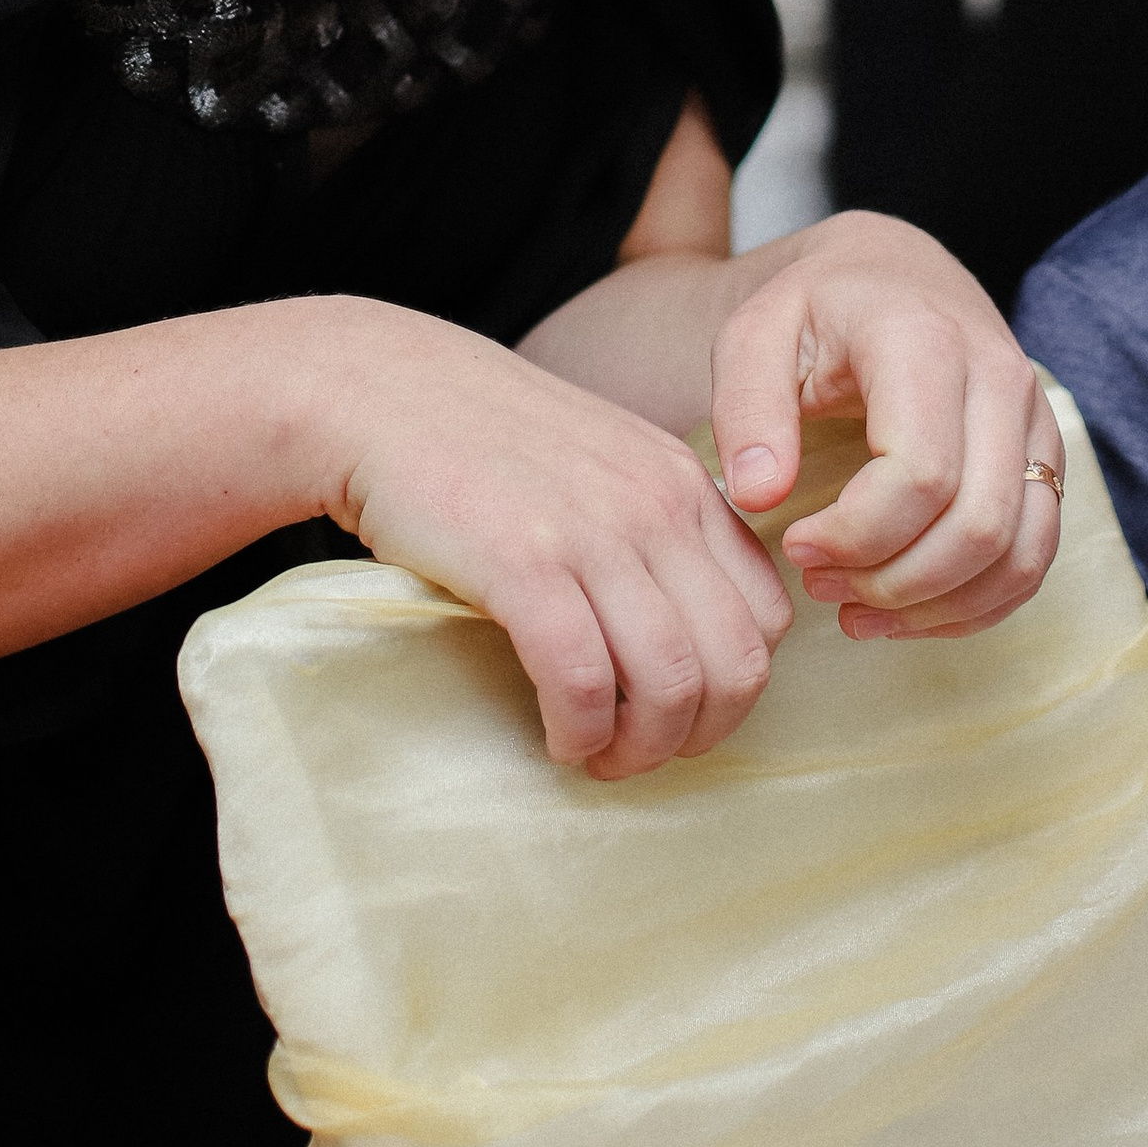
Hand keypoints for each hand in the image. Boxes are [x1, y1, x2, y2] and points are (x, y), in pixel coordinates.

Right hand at [325, 307, 796, 781]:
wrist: (379, 392)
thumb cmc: (482, 437)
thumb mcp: (600, 459)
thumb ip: (654, 522)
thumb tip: (686, 623)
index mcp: (683, 482)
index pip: (769, 616)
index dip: (735, 687)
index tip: (684, 713)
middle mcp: (656, 506)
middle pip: (737, 663)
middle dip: (700, 734)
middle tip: (642, 752)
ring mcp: (593, 533)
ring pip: (671, 685)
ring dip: (640, 749)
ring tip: (597, 754)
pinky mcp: (524, 564)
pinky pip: (585, 682)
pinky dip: (580, 733)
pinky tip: (557, 737)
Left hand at [709, 214, 1062, 638]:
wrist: (892, 273)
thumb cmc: (819, 308)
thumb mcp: (755, 334)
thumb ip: (746, 409)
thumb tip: (757, 496)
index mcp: (925, 339)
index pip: (921, 474)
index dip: (857, 535)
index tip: (796, 545)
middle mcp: (1000, 377)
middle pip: (977, 525)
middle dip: (894, 581)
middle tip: (820, 582)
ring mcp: (1034, 420)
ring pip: (1018, 553)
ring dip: (936, 606)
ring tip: (856, 609)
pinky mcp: (1044, 458)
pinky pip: (1033, 558)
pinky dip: (975, 605)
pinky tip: (907, 610)